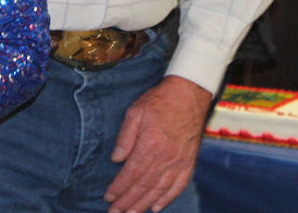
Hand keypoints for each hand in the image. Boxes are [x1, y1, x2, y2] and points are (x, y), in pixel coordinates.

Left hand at [104, 76, 211, 212]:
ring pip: (160, 190)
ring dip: (144, 204)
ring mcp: (179, 162)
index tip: (108, 198)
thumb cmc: (158, 101)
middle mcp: (165, 158)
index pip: (130, 174)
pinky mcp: (189, 162)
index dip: (119, 188)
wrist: (188, 95)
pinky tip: (157, 207)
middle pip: (144, 186)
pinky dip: (167, 198)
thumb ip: (125, 137)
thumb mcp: (135, 112)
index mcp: (150, 146)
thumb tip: (116, 160)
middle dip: (128, 202)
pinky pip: (178, 185)